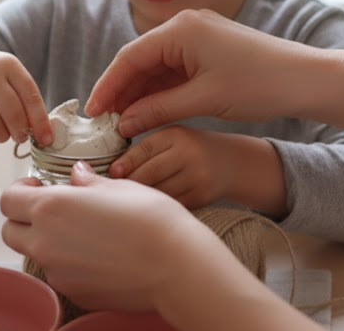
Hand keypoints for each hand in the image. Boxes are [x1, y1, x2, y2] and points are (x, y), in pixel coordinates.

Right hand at [0, 44, 52, 144]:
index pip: (30, 96)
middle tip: (21, 137)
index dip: (40, 121)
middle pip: (13, 113)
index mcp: (7, 63)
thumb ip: (24, 98)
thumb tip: (42, 133)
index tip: (46, 139)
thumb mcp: (6, 75)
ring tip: (2, 134)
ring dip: (2, 137)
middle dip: (20, 132)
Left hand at [0, 161, 234, 312]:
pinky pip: (59, 274)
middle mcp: (46, 242)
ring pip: (35, 254)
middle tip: (52, 208)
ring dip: (46, 240)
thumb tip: (77, 175)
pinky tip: (98, 254)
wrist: (176, 265)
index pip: (8, 199)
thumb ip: (87, 182)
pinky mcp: (74, 293)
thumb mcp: (118, 186)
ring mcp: (58, 272)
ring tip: (81, 231)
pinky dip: (68, 263)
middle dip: (24, 218)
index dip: (20, 190)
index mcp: (51, 207)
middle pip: (11, 231)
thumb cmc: (151, 219)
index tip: (39, 186)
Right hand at [86, 9, 320, 137]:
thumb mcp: (203, 100)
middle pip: (140, 60)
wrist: (306, 79)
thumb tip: (124, 123)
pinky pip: (173, 70)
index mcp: (181, 29)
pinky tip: (148, 114)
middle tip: (104, 123)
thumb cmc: (259, 84)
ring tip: (123, 124)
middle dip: (121, 92)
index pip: (129, 57)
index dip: (107, 86)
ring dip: (139, 94)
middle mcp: (185, 26)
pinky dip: (160, 92)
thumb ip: (158, 109)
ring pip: (155, 67)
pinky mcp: (208, 51)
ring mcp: (197, 37)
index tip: (93, 113)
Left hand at [110, 126, 232, 208]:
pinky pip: (171, 205)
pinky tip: (150, 207)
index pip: (145, 150)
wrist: (231, 164)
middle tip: (114, 189)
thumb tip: (112, 169)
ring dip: (141, 198)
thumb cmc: (191, 149)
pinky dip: (158, 207)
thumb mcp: (172, 138)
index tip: (112, 173)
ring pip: (159, 192)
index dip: (125, 163)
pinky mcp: (202, 197)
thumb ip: (147, 148)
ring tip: (128, 199)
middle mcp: (189, 154)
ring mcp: (197, 177)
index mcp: (178, 135)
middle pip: (150, 173)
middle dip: (129, 183)